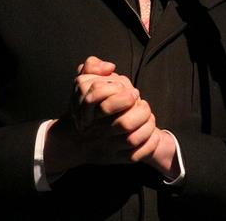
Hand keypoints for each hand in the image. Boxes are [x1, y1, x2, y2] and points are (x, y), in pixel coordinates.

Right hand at [44, 57, 160, 173]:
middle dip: (140, 112)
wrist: (73, 142)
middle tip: (142, 104)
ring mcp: (107, 147)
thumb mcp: (81, 84)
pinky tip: (152, 133)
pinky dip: (149, 144)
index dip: (123, 96)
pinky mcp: (116, 159)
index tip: (133, 92)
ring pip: (132, 140)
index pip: (107, 105)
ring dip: (147, 126)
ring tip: (149, 117)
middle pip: (124, 124)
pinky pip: (135, 156)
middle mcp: (98, 131)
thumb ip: (92, 67)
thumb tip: (110, 66)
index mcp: (90, 111)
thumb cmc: (84, 108)